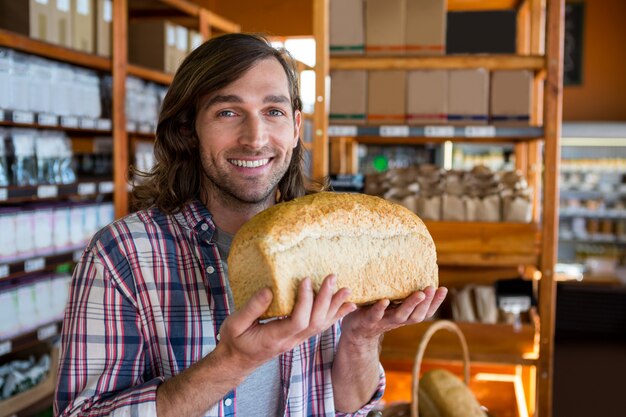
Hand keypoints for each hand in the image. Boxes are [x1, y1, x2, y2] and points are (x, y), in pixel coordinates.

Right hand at [217, 274, 355, 371]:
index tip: (306, 279)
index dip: (305, 300)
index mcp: (275, 337)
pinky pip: (320, 327)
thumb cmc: (234, 342)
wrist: (236, 362)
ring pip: (321, 325)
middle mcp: (290, 340)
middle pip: (315, 322)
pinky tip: (344, 307)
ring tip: (346, 290)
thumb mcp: (235, 324)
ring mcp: (296, 340)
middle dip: (326, 299)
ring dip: (334, 307)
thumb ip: (252, 308)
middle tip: (332, 278)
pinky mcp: (298, 337)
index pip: (298, 320)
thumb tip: (268, 290)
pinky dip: (334, 316)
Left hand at [339, 286, 447, 349]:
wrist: (354, 329)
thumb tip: (414, 267)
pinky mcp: (368, 320)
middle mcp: (397, 320)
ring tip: (419, 293)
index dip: (435, 303)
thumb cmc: (376, 310)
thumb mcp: (391, 301)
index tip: (443, 289)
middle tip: (432, 288)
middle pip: (416, 315)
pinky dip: (380, 308)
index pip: (425, 311)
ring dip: (411, 305)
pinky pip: (375, 315)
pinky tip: (385, 300)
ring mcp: (383, 320)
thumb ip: (401, 291)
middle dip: (426, 302)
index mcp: (405, 315)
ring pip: (400, 316)